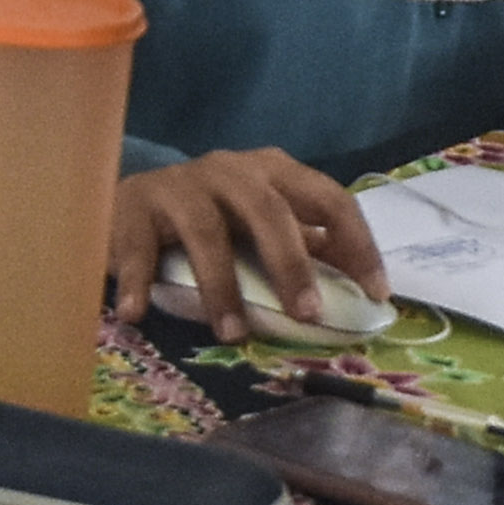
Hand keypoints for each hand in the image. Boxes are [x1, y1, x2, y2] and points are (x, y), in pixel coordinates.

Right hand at [105, 151, 385, 331]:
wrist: (126, 201)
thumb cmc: (209, 218)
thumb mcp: (260, 225)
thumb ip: (306, 245)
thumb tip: (362, 288)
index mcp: (273, 172)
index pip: (330, 199)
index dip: (358, 245)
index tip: (377, 293)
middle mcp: (231, 169)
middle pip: (269, 211)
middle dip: (292, 264)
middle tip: (307, 314)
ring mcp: (180, 185)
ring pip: (207, 232)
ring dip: (222, 288)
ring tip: (232, 334)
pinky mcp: (133, 206)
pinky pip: (138, 247)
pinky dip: (138, 282)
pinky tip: (137, 314)